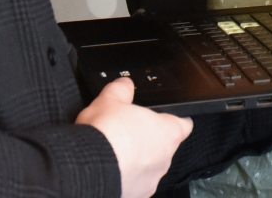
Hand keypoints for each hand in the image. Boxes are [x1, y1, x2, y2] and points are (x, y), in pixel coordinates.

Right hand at [76, 76, 192, 197]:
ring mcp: (150, 181)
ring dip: (136, 162)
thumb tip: (125, 84)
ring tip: (114, 153)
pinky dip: (124, 178)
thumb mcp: (110, 100)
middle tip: (127, 133)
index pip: (183, 125)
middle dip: (148, 141)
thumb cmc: (105, 134)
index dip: (175, 120)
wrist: (88, 169)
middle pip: (163, 147)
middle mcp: (164, 159)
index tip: (166, 119)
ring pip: (148, 168)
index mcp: (167, 132)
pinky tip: (109, 170)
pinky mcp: (135, 195)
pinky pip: (134, 184)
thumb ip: (122, 89)